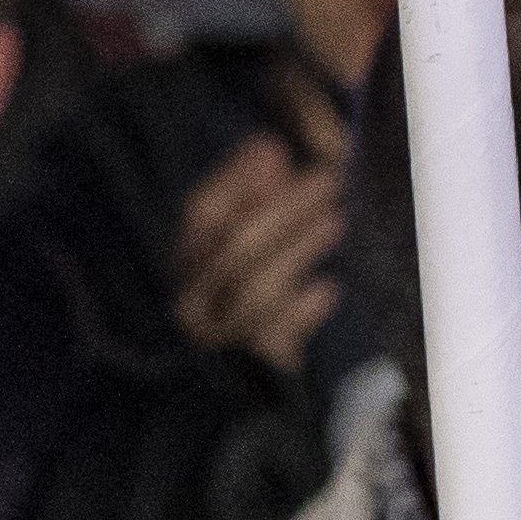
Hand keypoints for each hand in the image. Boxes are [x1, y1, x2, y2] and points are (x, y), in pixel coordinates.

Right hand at [169, 122, 346, 380]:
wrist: (245, 372)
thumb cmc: (248, 282)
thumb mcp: (247, 231)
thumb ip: (252, 190)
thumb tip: (269, 147)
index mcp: (186, 258)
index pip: (202, 215)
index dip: (238, 179)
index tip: (276, 148)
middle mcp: (192, 297)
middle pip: (235, 248)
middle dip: (284, 209)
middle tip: (327, 181)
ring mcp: (221, 335)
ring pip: (256, 291)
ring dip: (298, 250)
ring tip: (334, 221)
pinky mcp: (254, 364)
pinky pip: (278, 335)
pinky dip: (302, 311)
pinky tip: (327, 289)